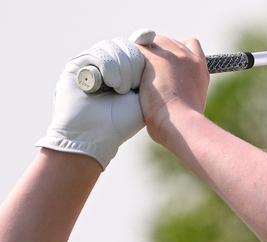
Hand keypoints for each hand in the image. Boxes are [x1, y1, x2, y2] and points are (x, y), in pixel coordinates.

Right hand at [36, 30, 154, 169]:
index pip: (137, 49)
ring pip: (112, 47)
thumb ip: (149, 71)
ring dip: (121, 68)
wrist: (95, 137)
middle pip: (126, 45)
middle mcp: (108, 66)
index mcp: (125, 72)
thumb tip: (151, 39)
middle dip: (133, 65)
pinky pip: (98, 53)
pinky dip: (108, 67)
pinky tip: (110, 84)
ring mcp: (92, 64)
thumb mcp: (144, 96)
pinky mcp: (76, 65)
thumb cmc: (122, 123)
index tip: (147, 69)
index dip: (143, 54)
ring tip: (120, 89)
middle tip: (131, 88)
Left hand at [137, 36, 209, 146]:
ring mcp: (171, 54)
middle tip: (146, 74)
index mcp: (200, 68)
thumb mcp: (192, 105)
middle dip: (155, 55)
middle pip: (166, 41)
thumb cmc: (185, 125)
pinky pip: (135, 49)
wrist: (182, 124)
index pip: (189, 44)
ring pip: (149, 43)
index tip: (168, 66)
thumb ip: (183, 92)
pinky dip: (128, 61)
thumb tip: (171, 99)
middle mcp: (188, 56)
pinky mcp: (153, 57)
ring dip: (141, 57)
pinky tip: (126, 77)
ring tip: (135, 77)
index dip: (176, 52)